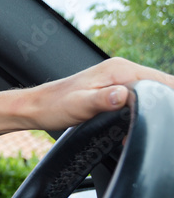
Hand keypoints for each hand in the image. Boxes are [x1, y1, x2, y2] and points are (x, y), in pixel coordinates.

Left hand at [21, 57, 173, 131]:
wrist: (37, 106)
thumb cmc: (55, 106)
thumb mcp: (79, 105)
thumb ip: (103, 100)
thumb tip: (123, 96)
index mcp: (118, 70)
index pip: (159, 81)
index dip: (169, 98)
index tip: (167, 117)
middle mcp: (121, 69)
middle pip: (159, 85)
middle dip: (164, 105)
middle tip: (157, 127)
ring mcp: (119, 78)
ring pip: (151, 91)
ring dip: (154, 108)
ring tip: (148, 127)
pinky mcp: (114, 87)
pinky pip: (139, 95)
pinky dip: (143, 109)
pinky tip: (137, 124)